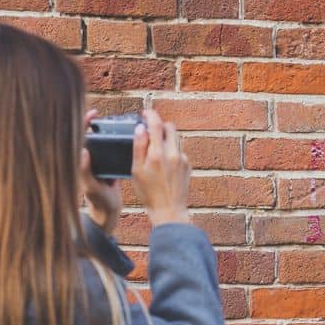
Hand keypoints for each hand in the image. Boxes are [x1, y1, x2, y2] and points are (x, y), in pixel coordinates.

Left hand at [81, 110, 122, 235]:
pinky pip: (109, 149)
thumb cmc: (99, 201)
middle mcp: (88, 160)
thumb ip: (85, 171)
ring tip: (110, 121)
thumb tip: (82, 151)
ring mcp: (98, 162)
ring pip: (99, 141)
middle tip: (98, 113)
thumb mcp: (92, 187)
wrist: (109, 212)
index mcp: (81, 162)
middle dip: (91, 123)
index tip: (93, 114)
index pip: (79, 137)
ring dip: (103, 130)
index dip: (84, 124)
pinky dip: (113, 140)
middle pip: (88, 136)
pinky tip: (121, 135)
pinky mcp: (108, 165)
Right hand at [132, 106, 190, 225]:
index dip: (151, 114)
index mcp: (157, 154)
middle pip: (170, 127)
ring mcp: (182, 159)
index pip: (156, 124)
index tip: (146, 113)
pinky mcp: (188, 165)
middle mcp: (172, 154)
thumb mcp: (136, 171)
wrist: (170, 210)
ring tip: (157, 149)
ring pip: (176, 138)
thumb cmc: (149, 193)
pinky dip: (172, 151)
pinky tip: (165, 164)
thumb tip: (141, 129)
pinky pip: (180, 151)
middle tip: (151, 132)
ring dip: (167, 138)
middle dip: (160, 126)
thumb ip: (138, 148)